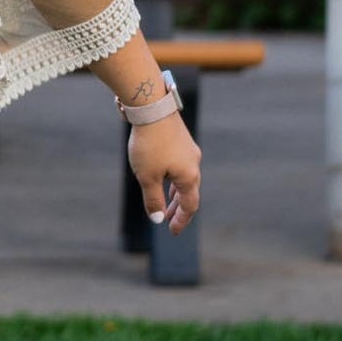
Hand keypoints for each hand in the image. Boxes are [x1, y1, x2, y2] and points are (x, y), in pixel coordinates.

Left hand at [128, 116, 201, 233]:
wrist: (151, 108)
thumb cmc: (149, 145)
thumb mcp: (147, 177)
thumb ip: (153, 200)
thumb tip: (158, 219)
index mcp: (189, 176)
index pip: (190, 205)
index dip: (181, 220)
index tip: (171, 232)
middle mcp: (194, 164)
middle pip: (189, 193)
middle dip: (178, 209)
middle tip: (168, 221)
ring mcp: (189, 151)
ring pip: (184, 178)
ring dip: (175, 193)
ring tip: (165, 203)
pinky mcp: (181, 140)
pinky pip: (180, 166)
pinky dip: (172, 178)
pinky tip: (162, 176)